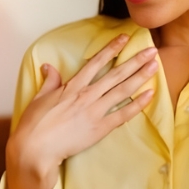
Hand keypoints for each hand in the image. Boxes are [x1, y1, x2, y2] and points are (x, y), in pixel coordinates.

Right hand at [6, 34, 157, 188]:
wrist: (36, 149)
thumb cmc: (34, 124)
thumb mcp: (39, 98)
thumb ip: (50, 81)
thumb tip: (49, 67)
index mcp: (72, 86)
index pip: (96, 63)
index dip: (111, 49)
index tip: (124, 39)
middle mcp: (87, 95)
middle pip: (116, 74)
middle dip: (135, 61)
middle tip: (152, 51)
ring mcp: (95, 112)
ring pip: (122, 90)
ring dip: (140, 77)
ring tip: (154, 66)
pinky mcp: (100, 128)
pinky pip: (122, 114)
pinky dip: (137, 105)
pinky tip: (149, 95)